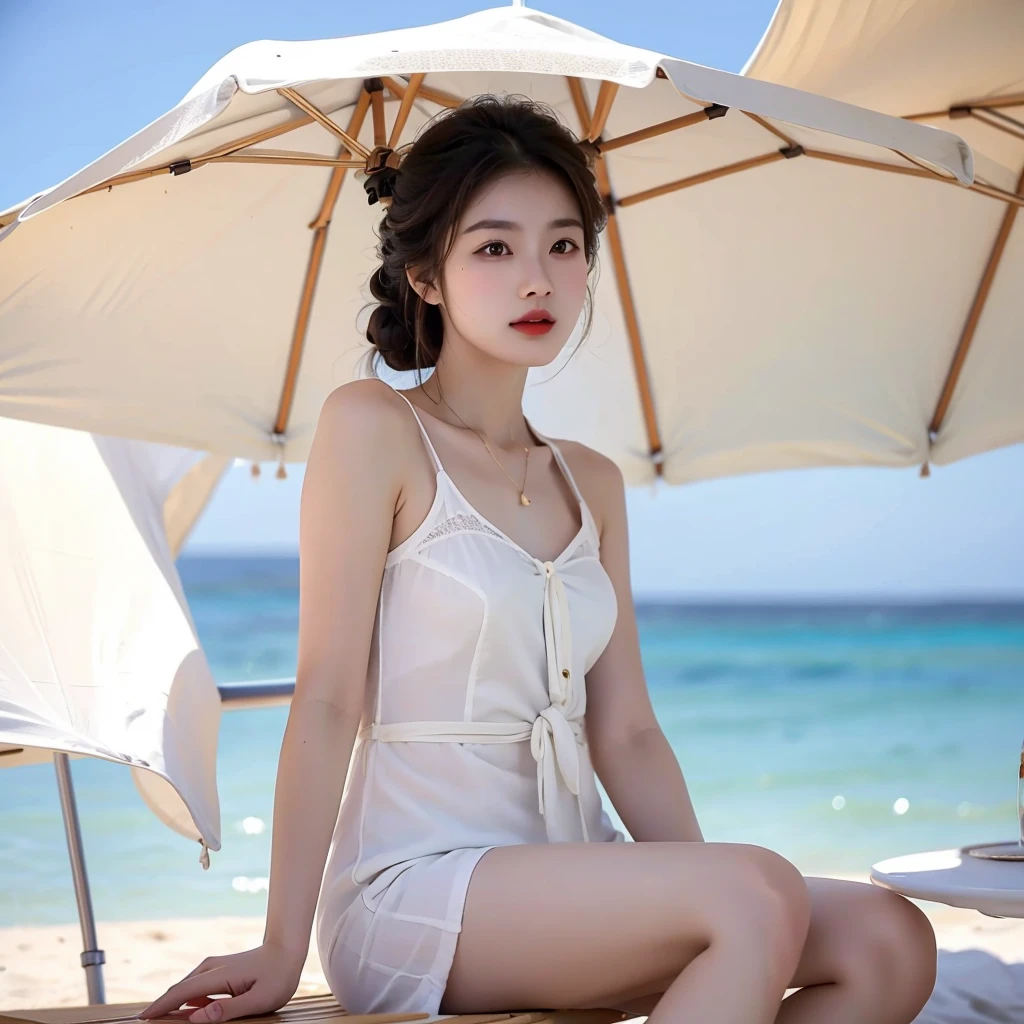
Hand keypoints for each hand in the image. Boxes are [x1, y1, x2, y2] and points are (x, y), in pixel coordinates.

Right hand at [138, 942, 302, 1021]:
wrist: (287, 950)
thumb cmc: (278, 976)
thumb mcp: (259, 1000)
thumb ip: (227, 1010)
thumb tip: (195, 1018)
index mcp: (219, 975)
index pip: (181, 993)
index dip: (159, 1007)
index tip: (140, 1020)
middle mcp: (210, 968)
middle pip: (178, 991)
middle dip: (160, 1009)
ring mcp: (213, 968)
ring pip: (185, 990)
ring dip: (173, 1007)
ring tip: (161, 1022)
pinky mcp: (216, 972)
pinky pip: (195, 990)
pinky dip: (186, 1003)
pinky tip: (191, 1016)